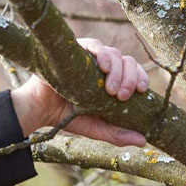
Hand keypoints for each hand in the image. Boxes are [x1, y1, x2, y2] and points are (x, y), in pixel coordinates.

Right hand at [10, 38, 148, 145]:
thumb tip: (143, 141)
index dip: (141, 78)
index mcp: (113, 79)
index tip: (141, 91)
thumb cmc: (69, 117)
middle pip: (127, 61)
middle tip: (123, 96)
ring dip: (117, 70)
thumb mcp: (97, 128)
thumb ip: (118, 134)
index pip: (134, 72)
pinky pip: (94, 45)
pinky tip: (103, 67)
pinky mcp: (76, 49)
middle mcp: (104, 65)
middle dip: (130, 77)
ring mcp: (91, 56)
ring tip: (111, 89)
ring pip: (114, 53)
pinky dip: (102, 54)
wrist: (41, 111)